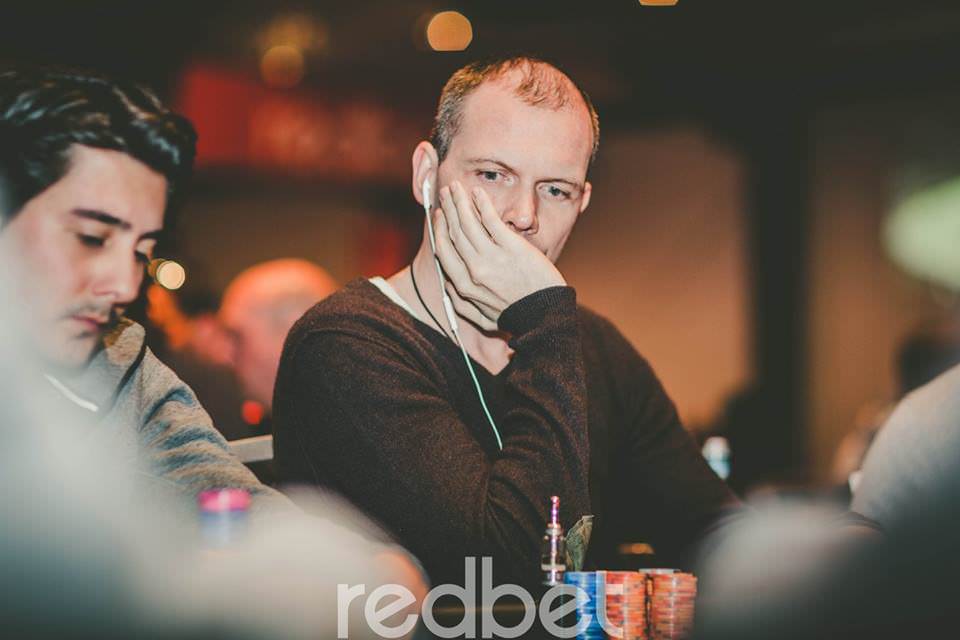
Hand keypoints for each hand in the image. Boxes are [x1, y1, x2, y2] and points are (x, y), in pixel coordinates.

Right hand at [432, 181, 565, 329]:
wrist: (544, 316)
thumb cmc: (514, 317)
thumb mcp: (482, 318)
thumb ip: (460, 304)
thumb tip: (446, 285)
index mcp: (463, 286)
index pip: (444, 250)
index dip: (439, 229)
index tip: (440, 215)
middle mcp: (474, 270)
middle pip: (454, 232)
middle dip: (447, 208)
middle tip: (446, 193)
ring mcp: (492, 257)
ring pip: (468, 223)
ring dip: (459, 201)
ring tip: (457, 188)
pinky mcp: (511, 248)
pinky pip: (490, 220)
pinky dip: (481, 204)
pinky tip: (477, 193)